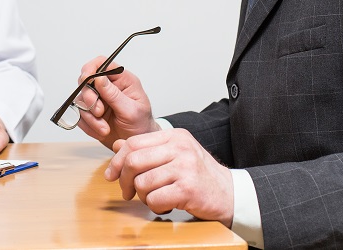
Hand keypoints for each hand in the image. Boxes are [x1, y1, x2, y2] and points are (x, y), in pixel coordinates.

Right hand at [75, 55, 158, 149]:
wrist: (136, 146)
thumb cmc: (141, 126)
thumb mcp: (131, 110)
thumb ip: (114, 95)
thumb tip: (99, 78)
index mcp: (122, 80)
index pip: (102, 64)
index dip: (90, 69)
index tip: (86, 79)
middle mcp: (108, 88)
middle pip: (86, 82)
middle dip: (89, 98)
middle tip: (98, 111)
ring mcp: (99, 100)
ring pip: (81, 101)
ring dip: (90, 117)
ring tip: (104, 128)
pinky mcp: (91, 114)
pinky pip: (79, 116)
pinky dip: (88, 126)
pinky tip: (100, 131)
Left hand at [105, 129, 234, 225]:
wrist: (230, 194)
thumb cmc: (199, 175)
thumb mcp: (175, 154)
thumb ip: (147, 149)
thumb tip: (117, 145)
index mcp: (174, 136)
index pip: (134, 143)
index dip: (117, 160)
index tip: (112, 175)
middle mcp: (180, 147)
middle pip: (134, 161)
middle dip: (125, 180)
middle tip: (127, 193)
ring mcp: (185, 167)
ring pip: (142, 182)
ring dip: (143, 197)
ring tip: (154, 198)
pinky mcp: (188, 189)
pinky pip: (154, 199)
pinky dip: (155, 206)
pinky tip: (166, 205)